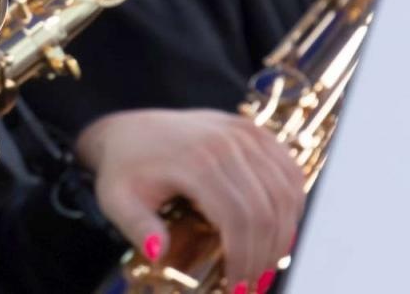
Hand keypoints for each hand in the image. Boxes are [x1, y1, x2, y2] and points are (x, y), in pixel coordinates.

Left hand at [76, 109, 303, 290]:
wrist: (127, 130)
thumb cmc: (124, 170)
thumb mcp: (117, 201)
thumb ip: (137, 227)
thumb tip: (158, 252)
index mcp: (194, 160)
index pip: (237, 217)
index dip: (243, 258)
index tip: (237, 289)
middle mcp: (225, 141)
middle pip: (266, 209)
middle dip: (264, 255)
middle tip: (253, 285)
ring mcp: (243, 132)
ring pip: (284, 192)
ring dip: (283, 235)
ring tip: (265, 264)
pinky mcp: (253, 131)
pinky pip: (289, 171)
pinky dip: (292, 204)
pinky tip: (279, 230)